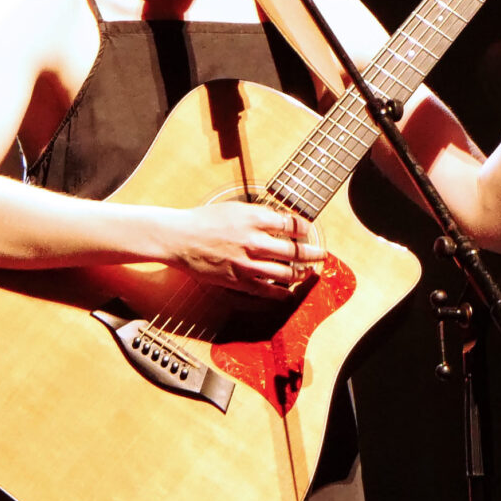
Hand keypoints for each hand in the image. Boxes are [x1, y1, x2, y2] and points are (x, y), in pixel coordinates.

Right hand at [161, 202, 323, 296]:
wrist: (179, 238)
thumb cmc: (204, 220)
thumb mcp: (234, 207)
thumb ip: (259, 214)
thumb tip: (281, 220)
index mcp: (254, 218)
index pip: (291, 224)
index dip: (305, 229)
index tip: (309, 231)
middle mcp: (254, 241)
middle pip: (294, 250)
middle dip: (312, 254)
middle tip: (321, 255)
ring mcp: (247, 263)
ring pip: (285, 272)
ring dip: (300, 273)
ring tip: (307, 272)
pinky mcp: (238, 280)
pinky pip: (266, 290)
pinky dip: (280, 293)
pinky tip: (288, 293)